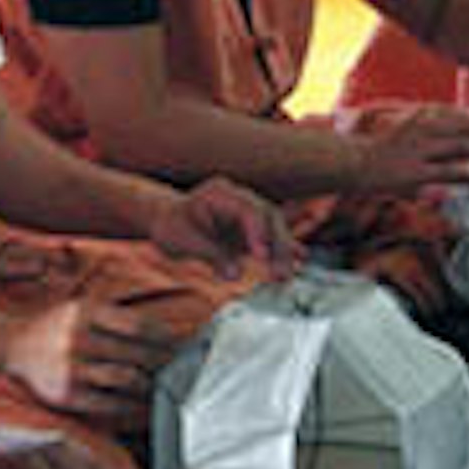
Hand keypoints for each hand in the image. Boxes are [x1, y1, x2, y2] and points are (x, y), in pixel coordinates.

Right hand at [0, 292, 191, 429]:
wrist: (13, 347)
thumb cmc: (58, 326)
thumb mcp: (82, 307)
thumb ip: (116, 315)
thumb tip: (165, 333)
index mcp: (85, 311)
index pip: (137, 324)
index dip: (164, 336)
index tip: (181, 345)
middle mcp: (78, 338)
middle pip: (136, 352)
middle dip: (164, 362)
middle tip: (184, 370)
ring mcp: (71, 368)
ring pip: (126, 378)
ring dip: (152, 384)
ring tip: (167, 388)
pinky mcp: (66, 395)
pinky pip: (109, 404)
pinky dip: (132, 407)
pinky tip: (145, 408)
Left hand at [149, 176, 298, 277]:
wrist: (168, 222)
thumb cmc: (172, 228)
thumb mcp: (184, 241)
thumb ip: (211, 255)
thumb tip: (235, 275)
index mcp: (220, 193)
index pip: (248, 209)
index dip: (258, 232)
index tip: (262, 257)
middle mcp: (239, 198)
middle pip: (268, 216)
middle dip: (278, 245)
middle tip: (281, 274)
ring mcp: (247, 212)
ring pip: (274, 227)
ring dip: (283, 251)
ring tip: (286, 276)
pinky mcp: (250, 228)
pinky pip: (271, 236)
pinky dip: (282, 248)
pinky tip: (301, 258)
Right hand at [334, 100, 468, 195]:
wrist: (356, 161)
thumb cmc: (391, 148)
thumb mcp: (416, 130)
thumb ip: (442, 131)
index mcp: (426, 118)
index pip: (467, 116)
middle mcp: (424, 130)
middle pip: (467, 129)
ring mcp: (418, 151)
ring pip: (458, 147)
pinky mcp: (412, 173)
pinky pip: (442, 171)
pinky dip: (462, 172)